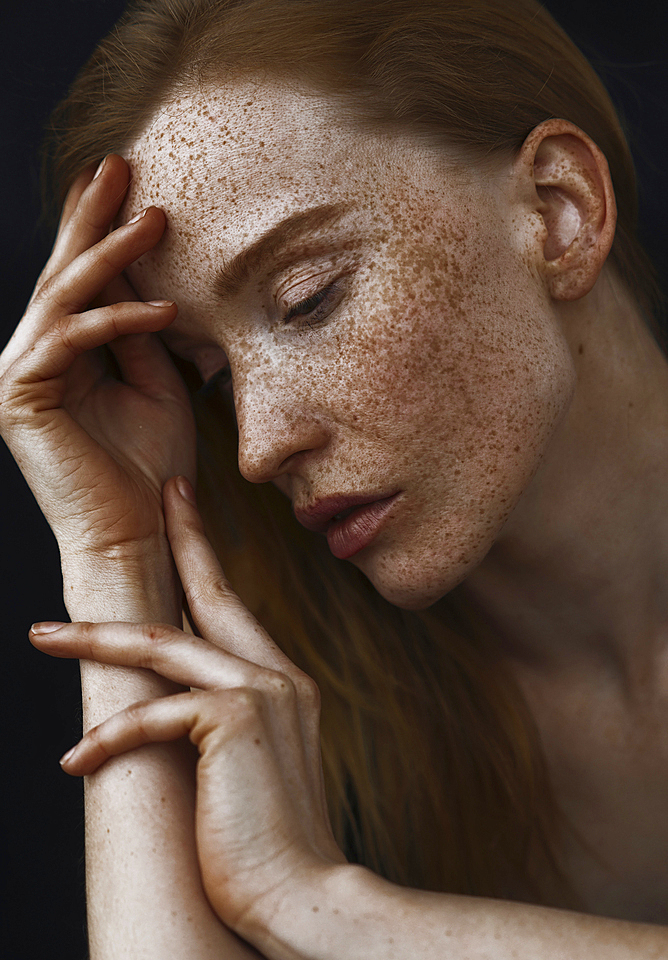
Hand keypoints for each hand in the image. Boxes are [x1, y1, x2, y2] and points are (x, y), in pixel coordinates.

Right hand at [0, 155, 195, 557]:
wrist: (135, 534)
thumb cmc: (150, 469)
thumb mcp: (156, 387)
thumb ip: (142, 338)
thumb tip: (145, 286)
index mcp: (60, 358)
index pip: (76, 285)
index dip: (96, 232)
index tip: (124, 185)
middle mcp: (30, 360)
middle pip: (60, 277)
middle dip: (91, 219)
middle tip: (120, 164)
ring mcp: (18, 377)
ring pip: (62, 299)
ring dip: (109, 255)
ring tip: (154, 219)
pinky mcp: (19, 398)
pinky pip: (71, 340)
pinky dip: (118, 321)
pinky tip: (165, 309)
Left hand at [29, 477, 347, 946]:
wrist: (304, 897)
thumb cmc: (268, 845)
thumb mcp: (250, 770)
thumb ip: (227, 726)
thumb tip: (180, 710)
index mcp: (285, 683)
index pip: (237, 608)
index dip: (209, 556)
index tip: (188, 512)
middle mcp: (279, 676)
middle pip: (209, 594)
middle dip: (179, 540)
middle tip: (159, 496)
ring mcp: (262, 693)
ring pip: (163, 643)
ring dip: (94, 638)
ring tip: (41, 635)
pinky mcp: (233, 722)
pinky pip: (153, 714)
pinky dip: (108, 735)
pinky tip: (76, 762)